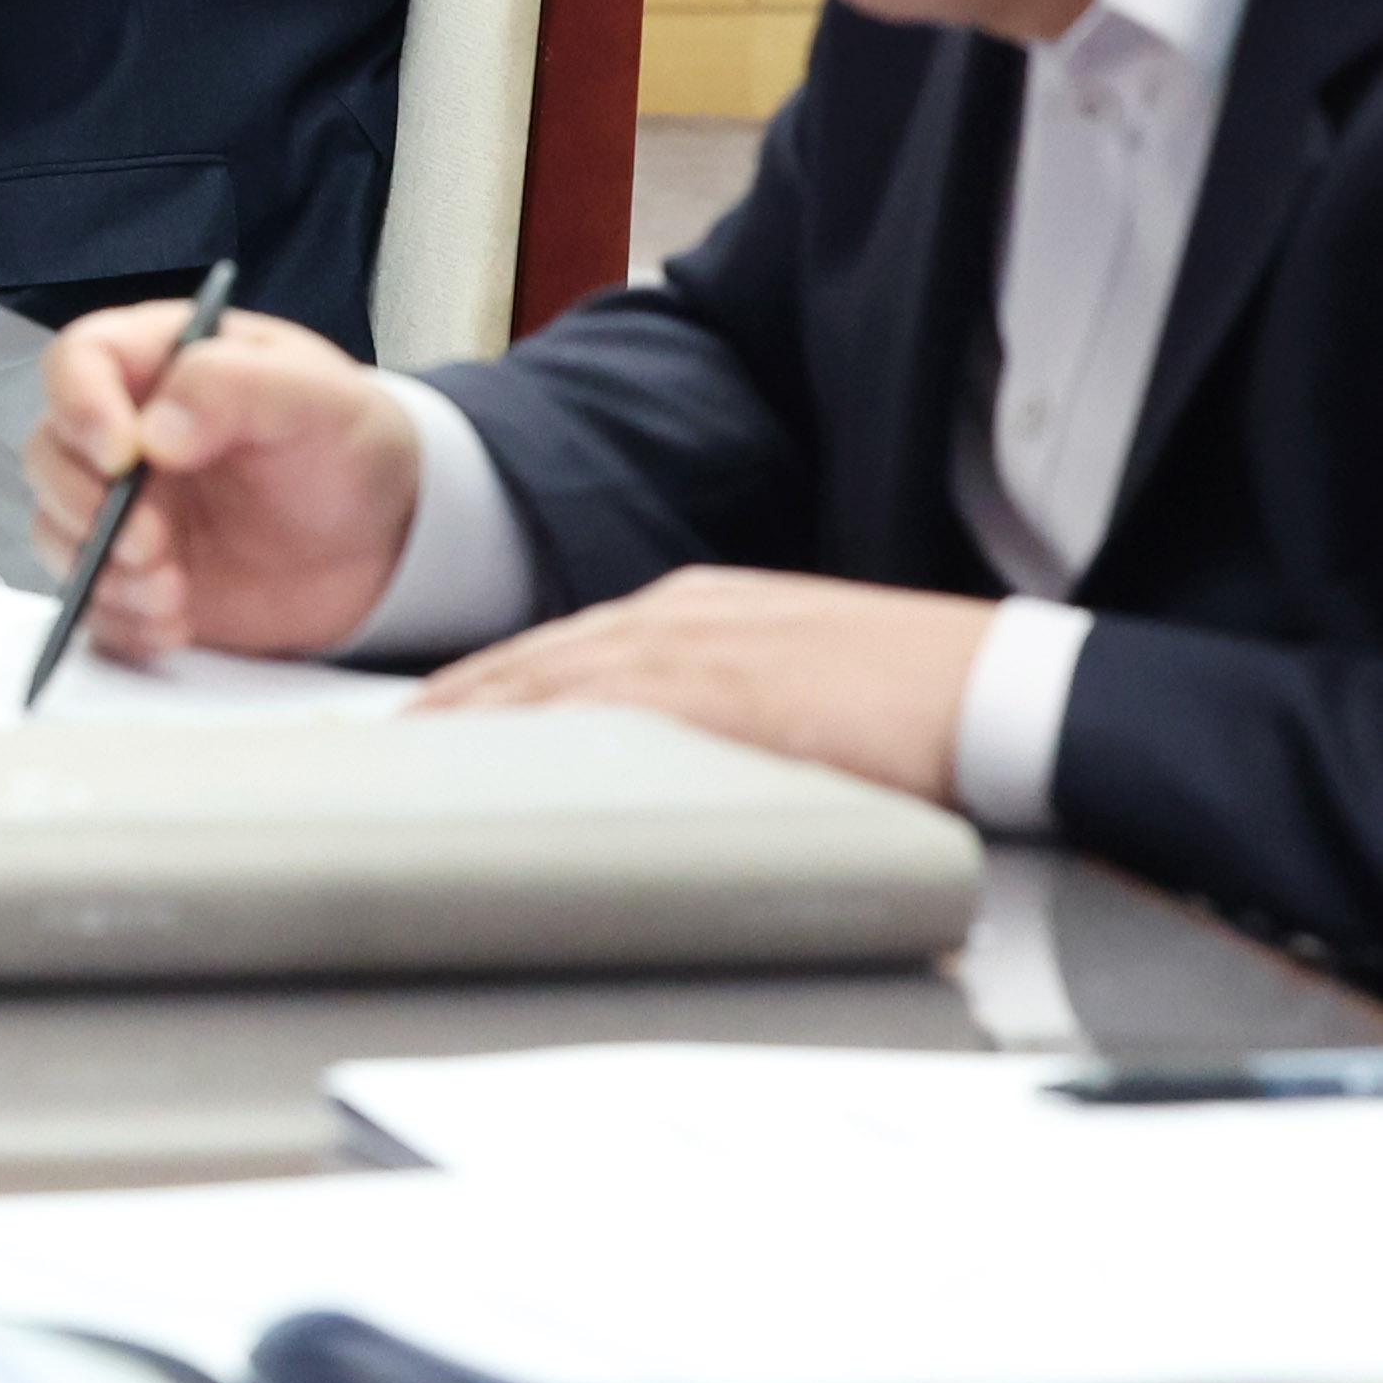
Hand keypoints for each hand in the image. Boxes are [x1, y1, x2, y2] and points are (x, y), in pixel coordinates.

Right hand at [21, 304, 421, 664]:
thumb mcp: (314, 396)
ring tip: (172, 595)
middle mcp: (123, 432)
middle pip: (49, 454)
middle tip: (152, 545)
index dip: (80, 406)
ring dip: (101, 572)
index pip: (77, 363)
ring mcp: (124, 508)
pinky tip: (174, 623)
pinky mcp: (135, 575)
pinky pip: (91, 601)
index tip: (121, 457)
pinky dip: (119, 619)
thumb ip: (233, 387)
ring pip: (56, 531)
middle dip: (86, 508)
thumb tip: (152, 431)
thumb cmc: (349, 445)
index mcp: (156, 364)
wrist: (387, 540)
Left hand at [413, 570, 995, 803]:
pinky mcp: (719, 697)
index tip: (420, 726)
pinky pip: (597, 718)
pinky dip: (530, 739)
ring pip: (543, 684)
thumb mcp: (793, 682)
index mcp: (690, 612)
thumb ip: (716, 704)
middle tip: (371, 750)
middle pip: (526, 662)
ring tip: (396, 765)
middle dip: (446, 707)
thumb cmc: (920, 699)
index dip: (479, 691)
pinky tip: (486, 769)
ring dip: (466, 723)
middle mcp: (675, 618)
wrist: (1011, 692)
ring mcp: (693, 652)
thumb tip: (656, 760)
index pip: (552, 653)